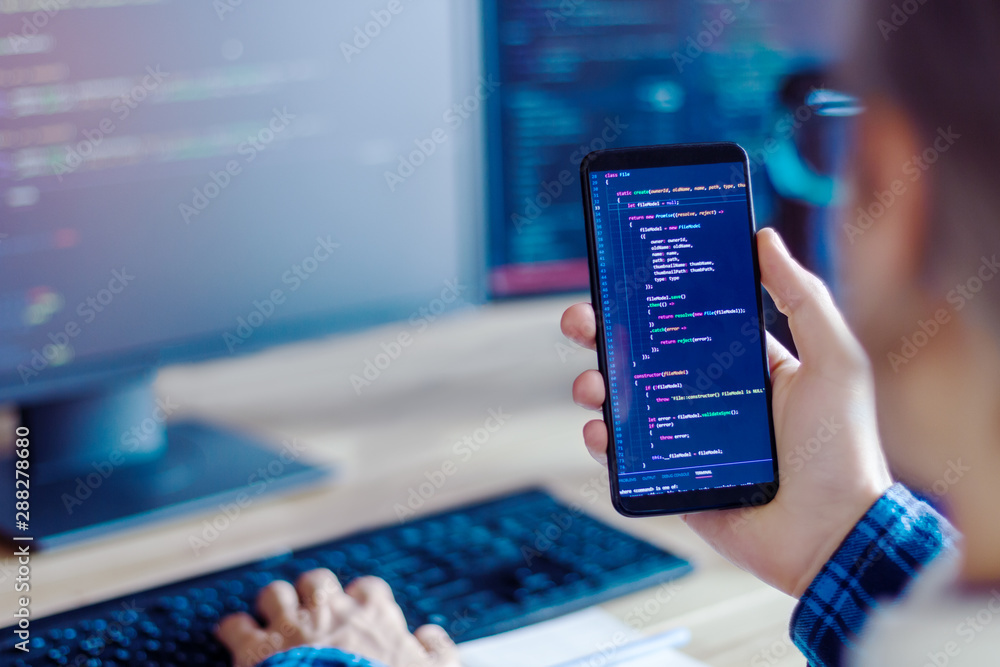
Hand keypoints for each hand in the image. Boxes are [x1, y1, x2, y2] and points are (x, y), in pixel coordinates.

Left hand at [216, 570, 459, 666]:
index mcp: (372, 615)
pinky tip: (234, 638)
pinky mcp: (255, 649)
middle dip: (313, 594)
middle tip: (313, 614)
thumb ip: (438, 650)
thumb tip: (429, 636)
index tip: (362, 613)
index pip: (369, 589)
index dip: (364, 600)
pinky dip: (233, 630)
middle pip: (317, 582)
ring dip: (273, 605)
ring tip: (272, 620)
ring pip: (275, 594)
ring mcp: (290, 626)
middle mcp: (330, 611)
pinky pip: (235, 626)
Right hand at [561, 228, 892, 597]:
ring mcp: (683, 435)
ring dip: (595, 384)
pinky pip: (623, 454)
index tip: (622, 273)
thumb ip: (803, 298)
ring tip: (591, 384)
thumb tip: (765, 239)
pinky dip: (601, 438)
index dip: (650, 296)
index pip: (683, 318)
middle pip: (639, 354)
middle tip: (581, 320)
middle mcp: (705, 394)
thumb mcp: (833, 361)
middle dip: (601, 333)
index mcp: (739, 362)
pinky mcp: (668, 476)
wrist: (830, 536)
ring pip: (623, 400)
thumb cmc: (841, 449)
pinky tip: (599, 428)